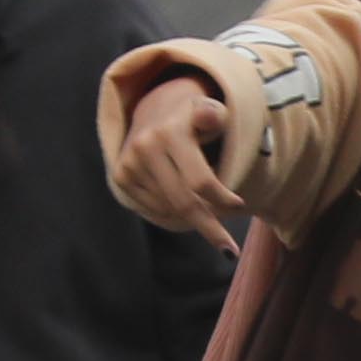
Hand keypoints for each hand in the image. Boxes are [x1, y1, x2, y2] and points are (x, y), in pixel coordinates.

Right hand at [110, 73, 243, 244]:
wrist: (157, 112)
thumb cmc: (196, 118)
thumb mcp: (212, 111)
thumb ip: (216, 115)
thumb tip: (210, 116)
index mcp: (170, 132)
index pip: (199, 181)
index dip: (222, 199)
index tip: (239, 207)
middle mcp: (145, 146)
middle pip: (182, 203)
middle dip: (209, 227)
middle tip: (229, 250)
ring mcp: (130, 163)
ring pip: (169, 209)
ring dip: (193, 215)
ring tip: (206, 204)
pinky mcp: (121, 176)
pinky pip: (154, 209)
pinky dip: (173, 211)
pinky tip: (182, 198)